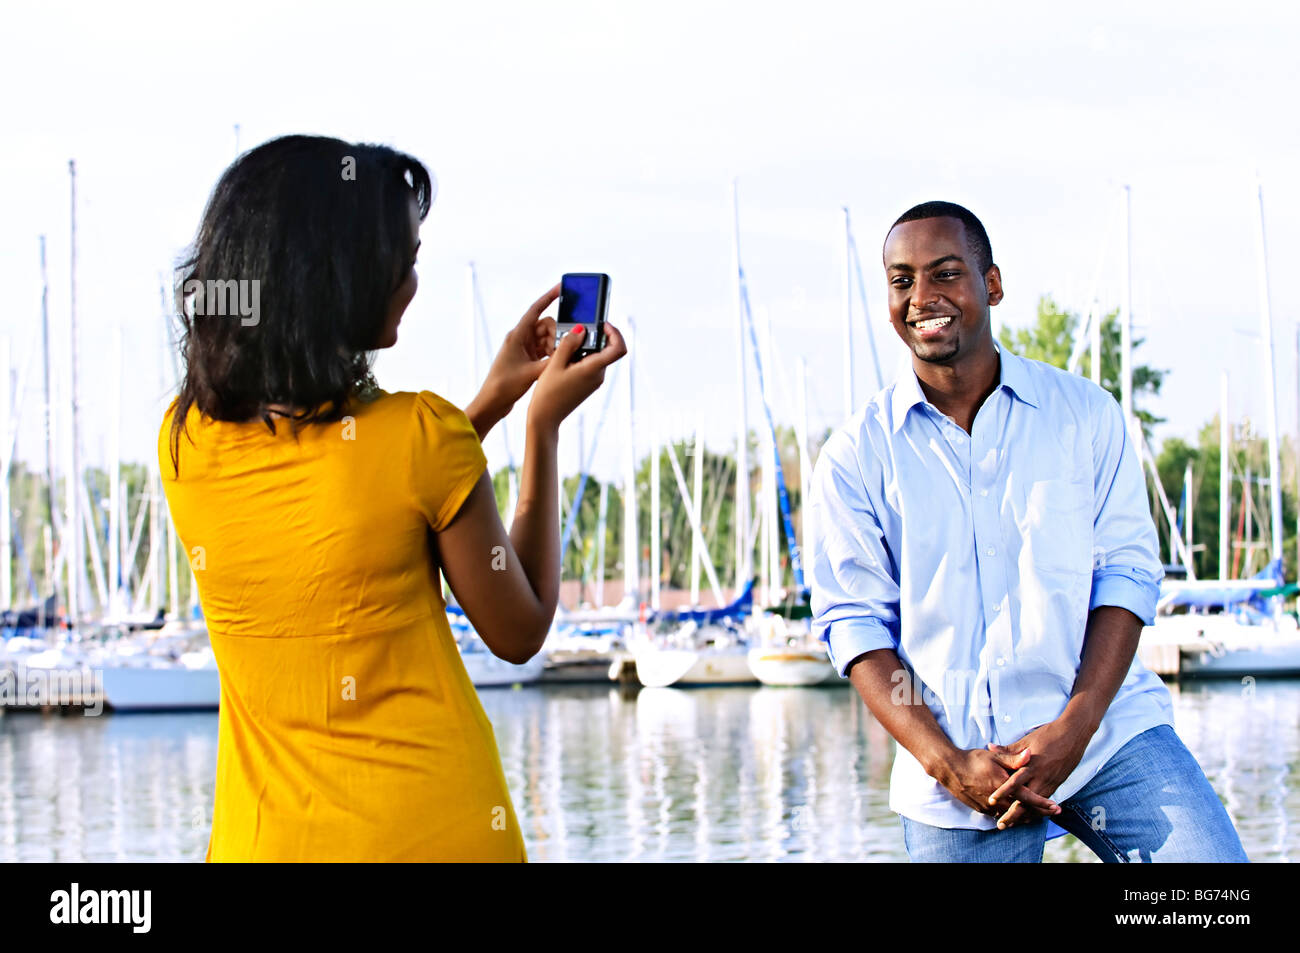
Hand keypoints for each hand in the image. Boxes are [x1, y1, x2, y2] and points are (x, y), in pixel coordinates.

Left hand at [470, 284, 561, 424]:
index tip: (561, 288)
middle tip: (562, 349)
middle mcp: (520, 339)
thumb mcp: (532, 373)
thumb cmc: (504, 386)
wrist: (492, 403)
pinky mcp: (527, 359)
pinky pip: (544, 349)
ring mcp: (524, 349)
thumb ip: (552, 360)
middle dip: (557, 334)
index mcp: (517, 336)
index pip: (535, 310)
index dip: (549, 297)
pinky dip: (552, 353)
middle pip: (546, 326)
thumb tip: (570, 350)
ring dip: (555, 346)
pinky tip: (557, 362)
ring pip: (547, 338)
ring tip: (558, 359)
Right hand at [528, 318, 625, 429]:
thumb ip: (569, 344)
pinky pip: (591, 363)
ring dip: (586, 346)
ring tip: (566, 344)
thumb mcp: (555, 364)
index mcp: (593, 370)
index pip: (618, 348)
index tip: (603, 324)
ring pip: (598, 355)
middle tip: (577, 330)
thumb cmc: (548, 393)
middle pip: (607, 349)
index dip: (615, 333)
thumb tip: (582, 329)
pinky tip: (565, 357)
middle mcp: (598, 375)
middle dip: (595, 336)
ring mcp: (595, 380)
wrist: (546, 417)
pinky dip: (581, 355)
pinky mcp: (589, 383)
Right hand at [932, 747, 1059, 820]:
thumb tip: (1030, 754)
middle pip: (1023, 811)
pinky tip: (1016, 810)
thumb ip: (1014, 758)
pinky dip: (1010, 813)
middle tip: (1052, 812)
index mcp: (1004, 786)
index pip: (1029, 798)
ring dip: (1024, 814)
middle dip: (1038, 812)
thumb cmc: (973, 760)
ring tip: (1037, 812)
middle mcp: (998, 800)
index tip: (1056, 807)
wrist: (950, 769)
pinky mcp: (982, 810)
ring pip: (1011, 815)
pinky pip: (1000, 815)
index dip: (1043, 804)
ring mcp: (989, 807)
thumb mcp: (994, 756)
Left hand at [985, 718, 1090, 828]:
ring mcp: (1051, 782)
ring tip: (1013, 824)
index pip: (1014, 783)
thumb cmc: (1048, 734)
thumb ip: (1008, 749)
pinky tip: (1030, 816)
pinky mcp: (1057, 783)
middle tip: (1001, 825)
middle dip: (1014, 814)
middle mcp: (1042, 777)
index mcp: (1031, 765)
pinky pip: (1045, 800)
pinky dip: (1036, 809)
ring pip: (1036, 804)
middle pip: (1026, 801)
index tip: (992, 801)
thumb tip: (990, 747)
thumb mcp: (1026, 740)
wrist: (1074, 734)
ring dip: (1025, 815)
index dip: (1003, 793)